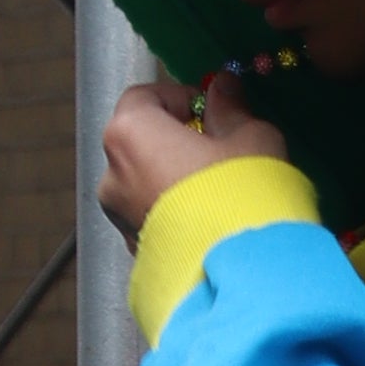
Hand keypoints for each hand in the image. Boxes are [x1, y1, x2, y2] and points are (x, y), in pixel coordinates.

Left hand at [101, 68, 290, 243]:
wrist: (244, 276)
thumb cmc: (244, 198)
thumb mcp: (251, 138)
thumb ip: (231, 108)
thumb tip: (223, 89)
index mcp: (129, 134)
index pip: (144, 97)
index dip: (181, 98)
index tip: (214, 110)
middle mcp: (113, 176)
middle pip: (141, 142)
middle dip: (178, 140)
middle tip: (221, 149)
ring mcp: (120, 220)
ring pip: (146, 184)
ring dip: (176, 179)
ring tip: (220, 191)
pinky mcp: (135, 255)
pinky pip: (154, 220)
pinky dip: (177, 214)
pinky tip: (213, 221)